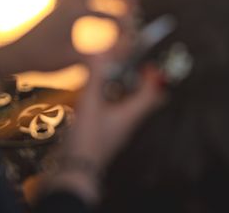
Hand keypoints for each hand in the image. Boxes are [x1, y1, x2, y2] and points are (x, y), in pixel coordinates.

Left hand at [1, 0, 129, 74]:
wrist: (21, 54)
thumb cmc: (44, 58)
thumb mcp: (74, 61)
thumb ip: (101, 55)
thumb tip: (124, 53)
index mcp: (73, 14)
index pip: (106, 13)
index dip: (122, 23)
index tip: (131, 33)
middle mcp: (69, 1)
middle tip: (131, 5)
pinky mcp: (60, 0)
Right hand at [38, 41, 164, 204]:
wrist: (74, 172)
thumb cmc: (87, 140)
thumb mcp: (90, 104)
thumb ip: (96, 79)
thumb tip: (101, 56)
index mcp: (132, 114)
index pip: (153, 94)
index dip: (154, 78)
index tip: (148, 66)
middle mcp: (129, 123)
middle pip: (144, 102)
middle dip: (142, 86)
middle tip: (133, 72)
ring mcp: (118, 132)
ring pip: (131, 110)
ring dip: (126, 94)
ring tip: (112, 82)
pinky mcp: (106, 138)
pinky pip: (117, 118)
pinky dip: (113, 105)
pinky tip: (97, 102)